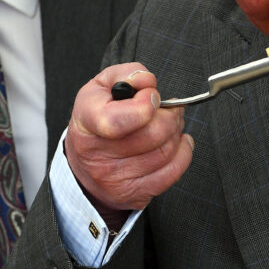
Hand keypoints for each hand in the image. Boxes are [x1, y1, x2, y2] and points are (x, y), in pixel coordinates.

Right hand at [65, 64, 193, 217]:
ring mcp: (115, 178)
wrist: (83, 163)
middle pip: (151, 135)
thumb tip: (147, 81)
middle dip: (170, 116)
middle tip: (170, 108)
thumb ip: (126, 74)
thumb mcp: (102, 87)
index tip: (151, 96)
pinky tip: (180, 141)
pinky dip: (184, 153)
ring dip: (177, 132)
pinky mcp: (133, 194)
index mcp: (87, 122)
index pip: (117, 121)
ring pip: (165, 152)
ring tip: (172, 122)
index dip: (144, 106)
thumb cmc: (97, 116)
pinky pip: (172, 173)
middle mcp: (97, 155)